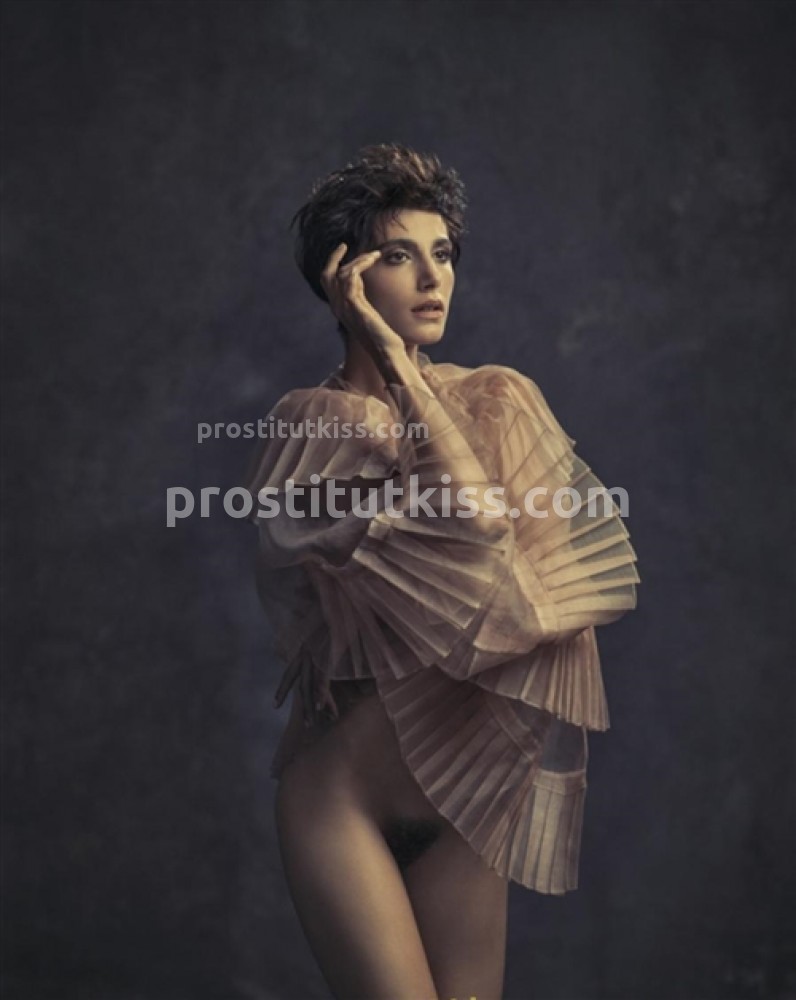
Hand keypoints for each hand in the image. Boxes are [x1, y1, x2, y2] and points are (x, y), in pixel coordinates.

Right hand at [320, 243, 404, 358]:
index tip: (344, 252)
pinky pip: (350, 277)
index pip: (328, 282)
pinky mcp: (355, 306)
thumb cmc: (382, 338)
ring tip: (372, 255)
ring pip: (340, 273)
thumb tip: (363, 286)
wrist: (385, 352)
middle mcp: (338, 307)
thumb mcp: (369, 316)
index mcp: (340, 309)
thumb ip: (362, 301)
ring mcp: (345, 307)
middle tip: (344, 246)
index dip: (333, 264)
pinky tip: (372, 260)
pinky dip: (360, 264)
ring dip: (356, 260)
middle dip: (334, 258)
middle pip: (326, 276)